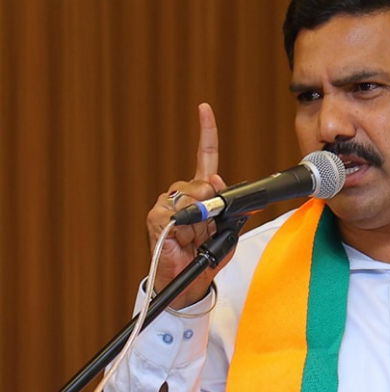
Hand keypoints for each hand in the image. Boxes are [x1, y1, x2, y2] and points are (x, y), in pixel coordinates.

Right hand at [145, 103, 231, 308]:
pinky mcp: (156, 219)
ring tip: (195, 236)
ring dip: (199, 216)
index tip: (204, 109)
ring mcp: (167, 205)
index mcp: (201, 193)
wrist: (190, 282)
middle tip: (210, 224)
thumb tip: (225, 189)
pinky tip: (183, 235)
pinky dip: (184, 223)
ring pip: (190, 195)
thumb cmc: (206, 256)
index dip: (206, 132)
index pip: (205, 157)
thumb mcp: (229, 231)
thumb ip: (231, 210)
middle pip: (203, 181)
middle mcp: (182, 195)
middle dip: (213, 201)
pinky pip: (174, 211)